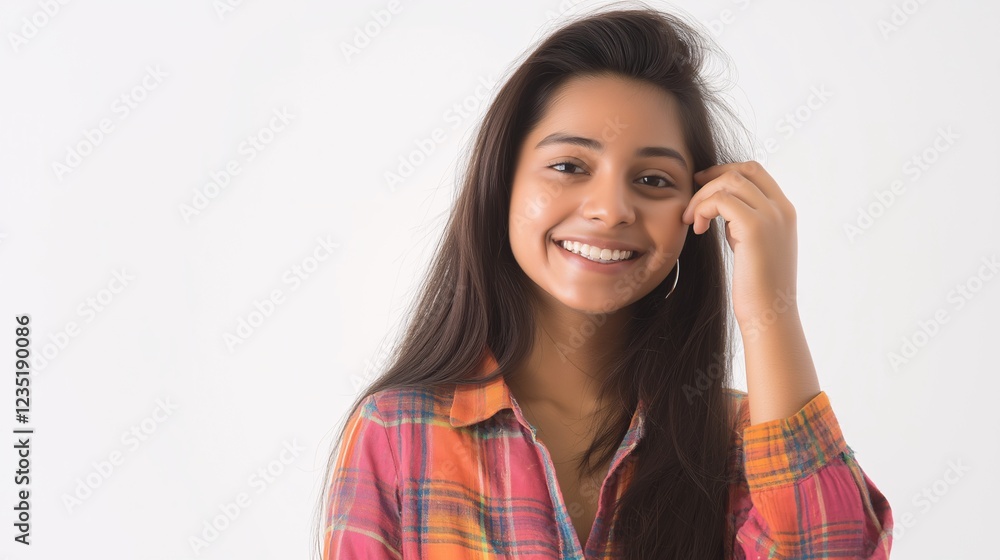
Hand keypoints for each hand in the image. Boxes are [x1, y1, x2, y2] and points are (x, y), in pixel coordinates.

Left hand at [681, 161, 798, 325]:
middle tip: (691, 197)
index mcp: (785, 211)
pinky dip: (702, 209)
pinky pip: (721, 200)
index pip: (756, 172)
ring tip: (691, 221)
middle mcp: (782, 209)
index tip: (703, 186)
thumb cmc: (757, 286)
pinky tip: (697, 229)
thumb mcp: (753, 245)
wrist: (768, 314)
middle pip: (744, 170)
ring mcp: (772, 216)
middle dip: (712, 177)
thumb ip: (744, 221)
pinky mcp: (755, 228)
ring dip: (702, 196)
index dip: (726, 172)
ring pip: (729, 181)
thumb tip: (723, 206)